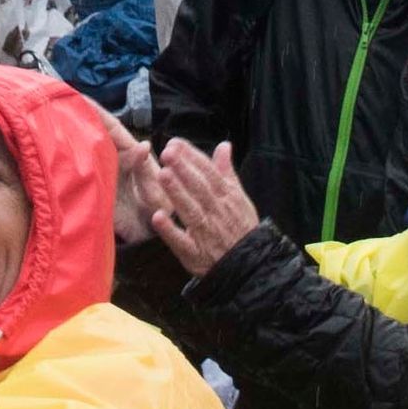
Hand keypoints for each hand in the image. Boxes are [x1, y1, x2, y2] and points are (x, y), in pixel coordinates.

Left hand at [139, 138, 263, 262]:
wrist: (249, 265)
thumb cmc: (240, 227)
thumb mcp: (239, 198)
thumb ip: (227, 172)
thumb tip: (223, 145)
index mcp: (226, 197)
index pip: (209, 172)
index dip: (192, 157)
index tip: (175, 142)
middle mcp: (216, 212)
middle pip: (199, 188)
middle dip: (183, 169)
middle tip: (167, 152)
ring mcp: (206, 233)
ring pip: (191, 210)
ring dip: (177, 193)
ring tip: (162, 175)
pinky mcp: (195, 253)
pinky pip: (182, 241)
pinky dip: (170, 230)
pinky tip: (158, 216)